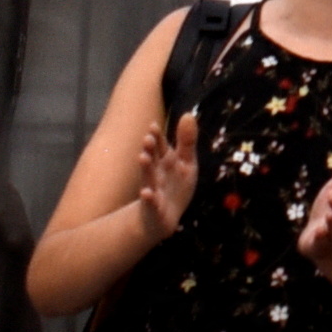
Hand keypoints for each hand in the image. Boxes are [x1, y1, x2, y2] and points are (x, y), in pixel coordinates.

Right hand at [136, 114, 200, 239]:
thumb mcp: (186, 162)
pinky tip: (146, 193)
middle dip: (150, 149)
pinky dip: (149, 198)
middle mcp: (156, 172)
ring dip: (146, 168)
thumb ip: (187, 141)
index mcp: (164, 160)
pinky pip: (151, 203)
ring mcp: (154, 189)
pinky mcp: (155, 207)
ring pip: (149, 177)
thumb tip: (188, 113)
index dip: (157, 137)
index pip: (160, 146)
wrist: (163, 218)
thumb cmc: (175, 186)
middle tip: (147, 139)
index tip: (154, 126)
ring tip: (142, 157)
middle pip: (152, 159)